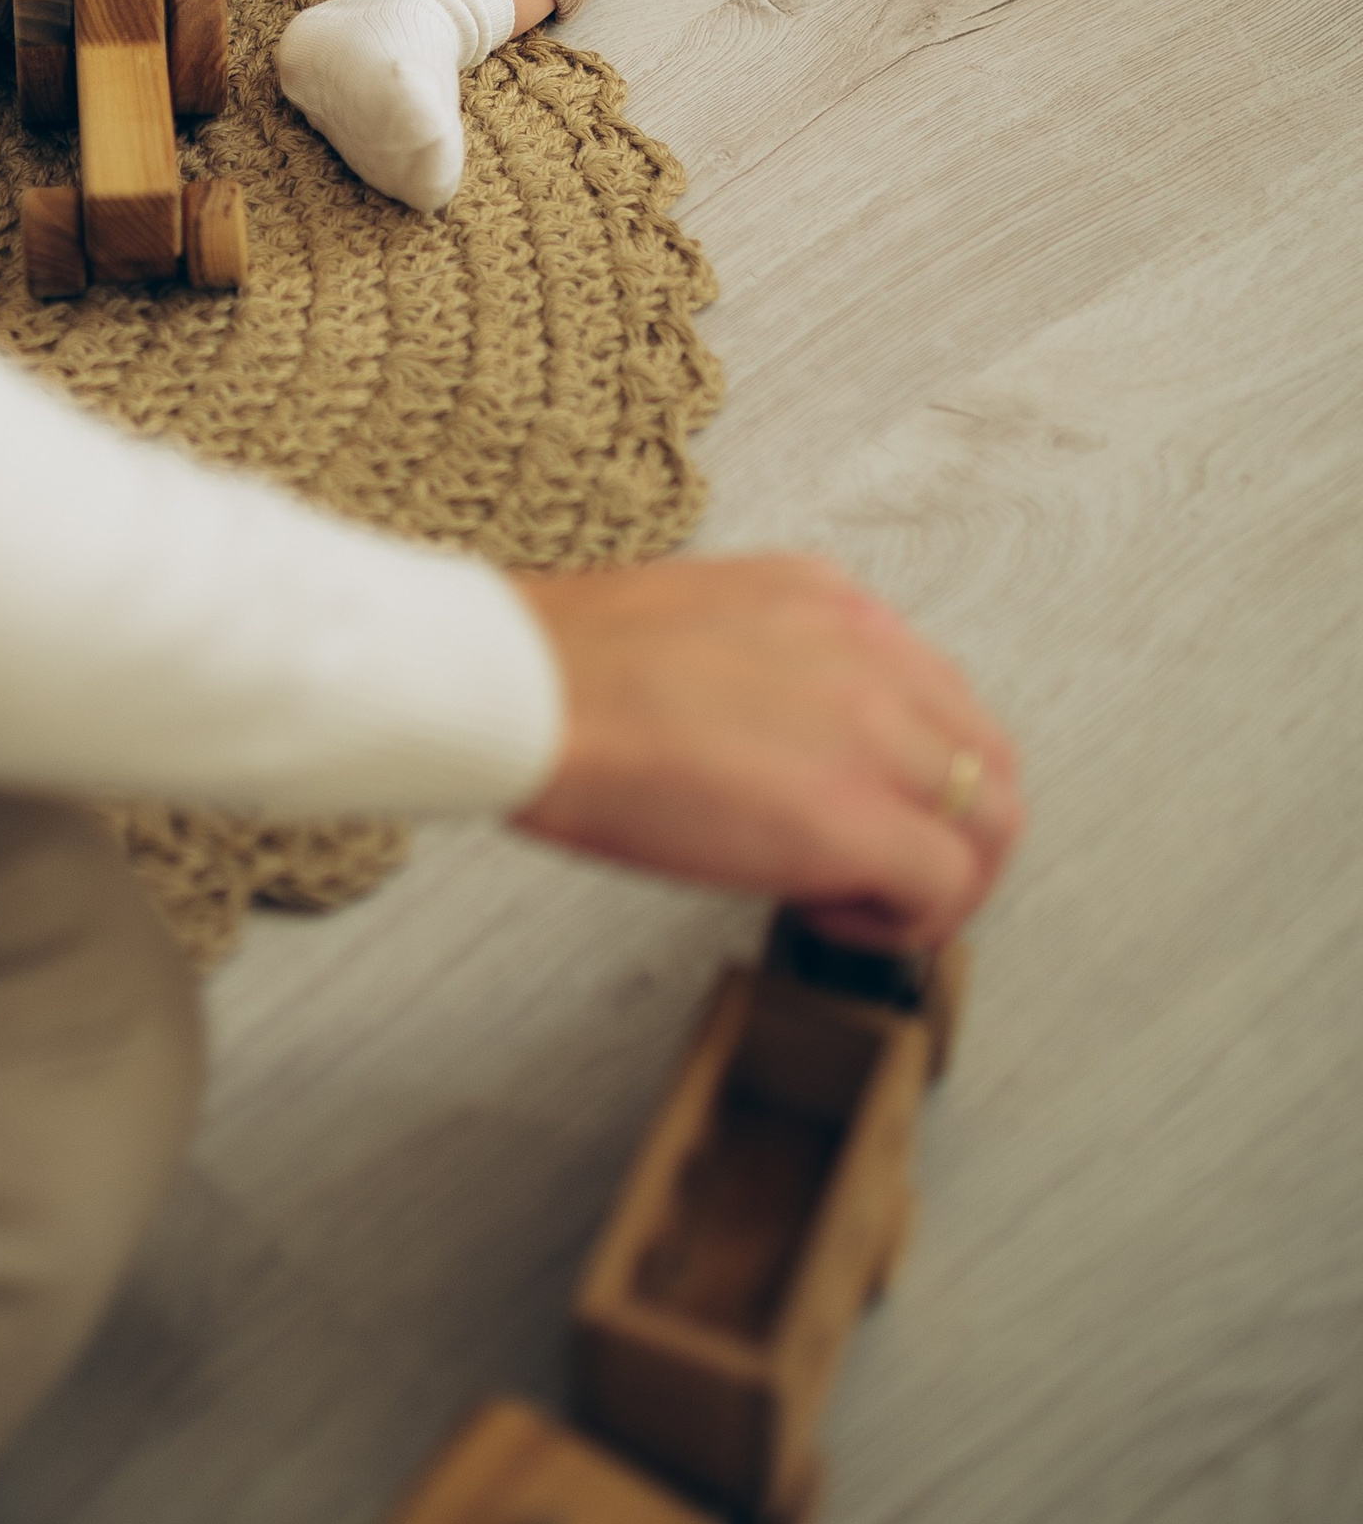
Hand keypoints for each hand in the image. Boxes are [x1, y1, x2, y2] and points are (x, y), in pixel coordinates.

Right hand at [511, 557, 1022, 949]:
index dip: (916, 768)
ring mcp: (875, 734)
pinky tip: (834, 916)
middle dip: (957, 828)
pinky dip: (910, 921)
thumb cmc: (566, 669)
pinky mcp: (856, 818)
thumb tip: (771, 735)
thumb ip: (765, 660)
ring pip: (995, 821)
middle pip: (989, 757)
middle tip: (893, 874)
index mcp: (830, 602)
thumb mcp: (694, 619)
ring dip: (948, 878)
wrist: (527, 693)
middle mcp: (873, 654)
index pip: (938, 691)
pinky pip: (946, 886)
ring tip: (871, 905)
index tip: (870, 805)